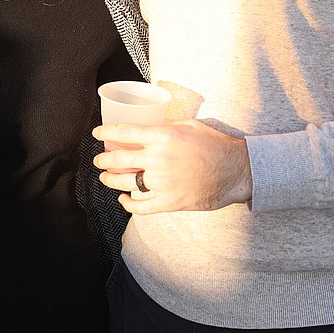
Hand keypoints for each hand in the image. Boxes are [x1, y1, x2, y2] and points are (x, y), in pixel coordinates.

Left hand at [92, 119, 252, 214]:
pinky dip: (128, 204)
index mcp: (163, 137)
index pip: (125, 132)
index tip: (96, 134)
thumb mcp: (190, 126)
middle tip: (99, 159)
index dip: (106, 132)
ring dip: (111, 180)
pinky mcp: (170, 202)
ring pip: (125, 183)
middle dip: (104, 159)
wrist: (236, 170)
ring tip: (106, 178)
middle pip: (119, 159)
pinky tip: (123, 200)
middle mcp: (159, 159)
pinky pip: (141, 206)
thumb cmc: (215, 144)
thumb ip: (166, 128)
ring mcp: (163, 183)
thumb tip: (149, 128)